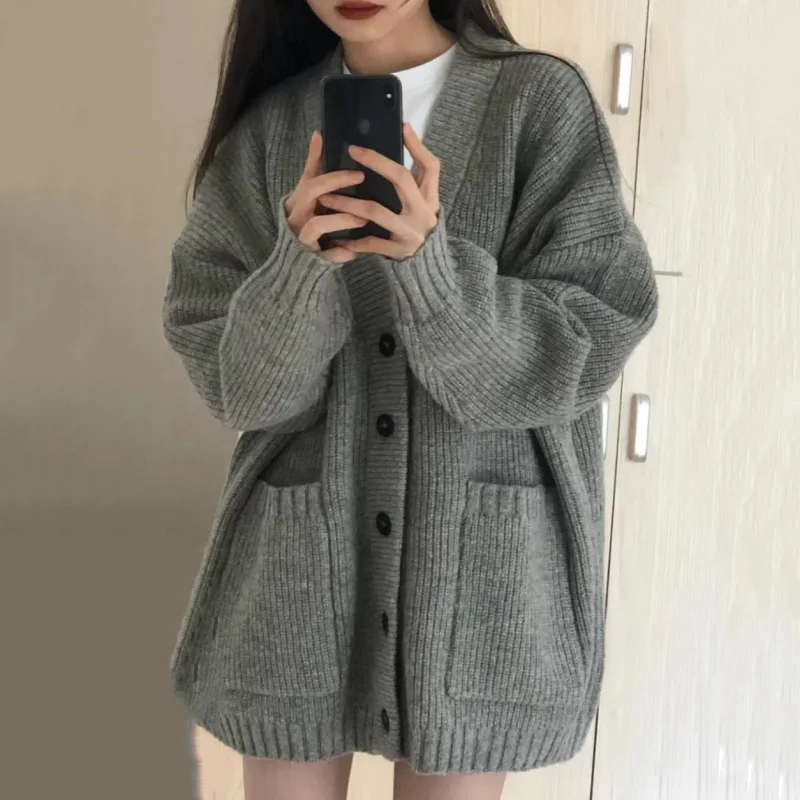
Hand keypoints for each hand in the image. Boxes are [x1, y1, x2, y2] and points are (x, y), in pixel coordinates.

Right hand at [284, 131, 367, 263]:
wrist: (294, 259)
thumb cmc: (307, 218)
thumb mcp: (308, 192)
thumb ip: (314, 166)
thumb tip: (319, 134)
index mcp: (297, 199)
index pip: (312, 182)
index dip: (334, 177)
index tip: (359, 173)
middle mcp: (295, 216)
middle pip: (311, 196)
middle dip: (336, 188)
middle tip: (362, 186)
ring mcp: (301, 237)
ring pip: (316, 225)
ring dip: (341, 220)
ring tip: (362, 219)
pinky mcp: (310, 258)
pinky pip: (325, 255)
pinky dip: (339, 253)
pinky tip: (354, 251)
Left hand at [317, 122, 439, 259]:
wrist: (425, 263)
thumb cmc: (418, 221)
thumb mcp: (424, 198)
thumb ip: (418, 170)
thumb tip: (405, 129)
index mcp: (430, 197)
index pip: (430, 166)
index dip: (416, 146)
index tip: (400, 128)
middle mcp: (422, 213)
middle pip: (401, 179)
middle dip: (376, 162)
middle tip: (352, 151)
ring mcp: (410, 233)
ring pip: (376, 211)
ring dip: (348, 203)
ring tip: (327, 197)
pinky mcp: (397, 251)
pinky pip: (370, 242)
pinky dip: (352, 239)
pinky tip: (335, 234)